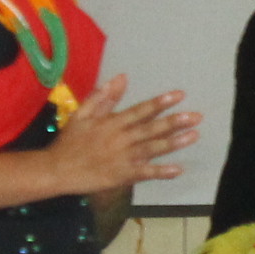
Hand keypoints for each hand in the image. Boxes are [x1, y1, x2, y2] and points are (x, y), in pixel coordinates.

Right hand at [52, 75, 198, 192]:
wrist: (57, 170)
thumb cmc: (70, 141)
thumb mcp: (82, 113)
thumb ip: (102, 96)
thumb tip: (121, 77)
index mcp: (112, 122)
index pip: (140, 110)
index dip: (160, 102)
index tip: (179, 95)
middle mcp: (121, 138)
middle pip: (151, 129)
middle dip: (175, 122)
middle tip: (196, 116)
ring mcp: (123, 158)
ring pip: (152, 149)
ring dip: (173, 143)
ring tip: (193, 136)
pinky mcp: (122, 176)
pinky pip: (144, 173)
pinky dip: (161, 172)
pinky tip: (178, 169)